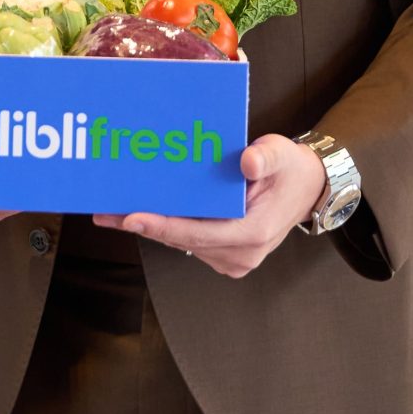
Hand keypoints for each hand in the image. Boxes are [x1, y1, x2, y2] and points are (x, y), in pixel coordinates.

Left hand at [93, 133, 327, 277]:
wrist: (307, 189)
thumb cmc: (290, 170)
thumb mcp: (282, 154)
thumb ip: (265, 157)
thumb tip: (248, 162)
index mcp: (253, 233)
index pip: (198, 233)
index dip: (162, 226)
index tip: (131, 218)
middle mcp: (241, 254)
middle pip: (182, 240)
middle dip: (143, 225)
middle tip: (105, 212)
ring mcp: (232, 259)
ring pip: (181, 243)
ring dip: (150, 227)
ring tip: (112, 211)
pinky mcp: (225, 255)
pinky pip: (189, 241)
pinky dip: (166, 227)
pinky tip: (140, 212)